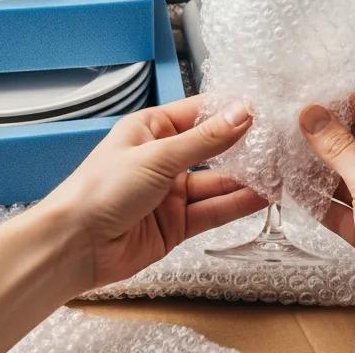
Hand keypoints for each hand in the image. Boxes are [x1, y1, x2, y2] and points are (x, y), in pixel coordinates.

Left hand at [43, 93, 266, 289]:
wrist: (72, 248)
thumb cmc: (101, 189)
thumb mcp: (158, 156)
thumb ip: (206, 139)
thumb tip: (245, 112)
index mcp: (154, 128)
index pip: (202, 112)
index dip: (233, 110)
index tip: (267, 107)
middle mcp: (165, 157)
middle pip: (215, 148)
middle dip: (246, 146)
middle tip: (282, 141)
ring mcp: (172, 192)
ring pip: (218, 181)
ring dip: (248, 178)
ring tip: (282, 171)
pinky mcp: (177, 223)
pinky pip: (213, 209)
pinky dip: (238, 203)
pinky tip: (263, 196)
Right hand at [299, 94, 354, 352]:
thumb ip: (340, 147)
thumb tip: (314, 116)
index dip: (354, 108)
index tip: (322, 99)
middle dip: (337, 139)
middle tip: (303, 124)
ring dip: (328, 168)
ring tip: (296, 150)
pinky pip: (349, 206)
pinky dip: (327, 199)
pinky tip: (301, 189)